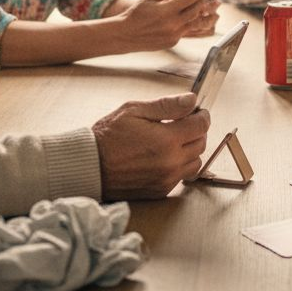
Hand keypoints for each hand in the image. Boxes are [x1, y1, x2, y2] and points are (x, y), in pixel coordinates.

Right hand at [92, 93, 209, 198]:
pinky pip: (181, 176)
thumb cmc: (107, 137)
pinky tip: (163, 156)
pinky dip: (178, 165)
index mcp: (166, 140)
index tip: (198, 111)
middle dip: (196, 131)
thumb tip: (191, 100)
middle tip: (183, 123)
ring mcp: (166, 179)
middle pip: (201, 144)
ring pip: (195, 162)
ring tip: (173, 141)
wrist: (89, 167)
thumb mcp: (134, 111)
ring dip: (190, 150)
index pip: (201, 126)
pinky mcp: (160, 190)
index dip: (202, 115)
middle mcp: (170, 162)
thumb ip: (166, 105)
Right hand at [114, 0, 218, 50]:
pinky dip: (193, 25)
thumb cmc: (136, 14)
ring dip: (206, 18)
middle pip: (196, 11)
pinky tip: (198, 21)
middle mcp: (172, 24)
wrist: (126, 35)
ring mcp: (173, 35)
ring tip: (215, 14)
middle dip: (205, 3)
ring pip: (196, 25)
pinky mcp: (173, 42)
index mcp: (166, 11)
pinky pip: (188, 32)